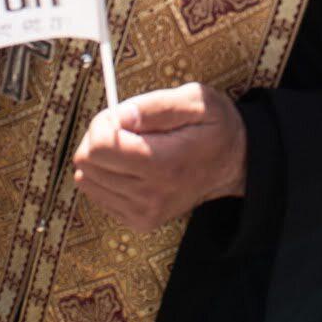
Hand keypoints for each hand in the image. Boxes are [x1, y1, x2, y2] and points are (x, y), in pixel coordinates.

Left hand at [71, 81, 245, 231]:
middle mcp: (151, 195)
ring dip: (102, 157)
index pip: (100, 147)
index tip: (123, 116)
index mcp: (165, 163)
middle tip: (127, 128)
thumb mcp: (197, 100)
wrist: (235, 165)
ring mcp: (143, 212)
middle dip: (98, 137)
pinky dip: (107, 175)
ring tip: (132, 146)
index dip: (103, 123)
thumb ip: (156, 105)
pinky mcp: (139, 220)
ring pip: (86, 180)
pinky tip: (132, 166)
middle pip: (86, 163)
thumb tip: (119, 116)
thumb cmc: (215, 127)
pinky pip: (97, 193)